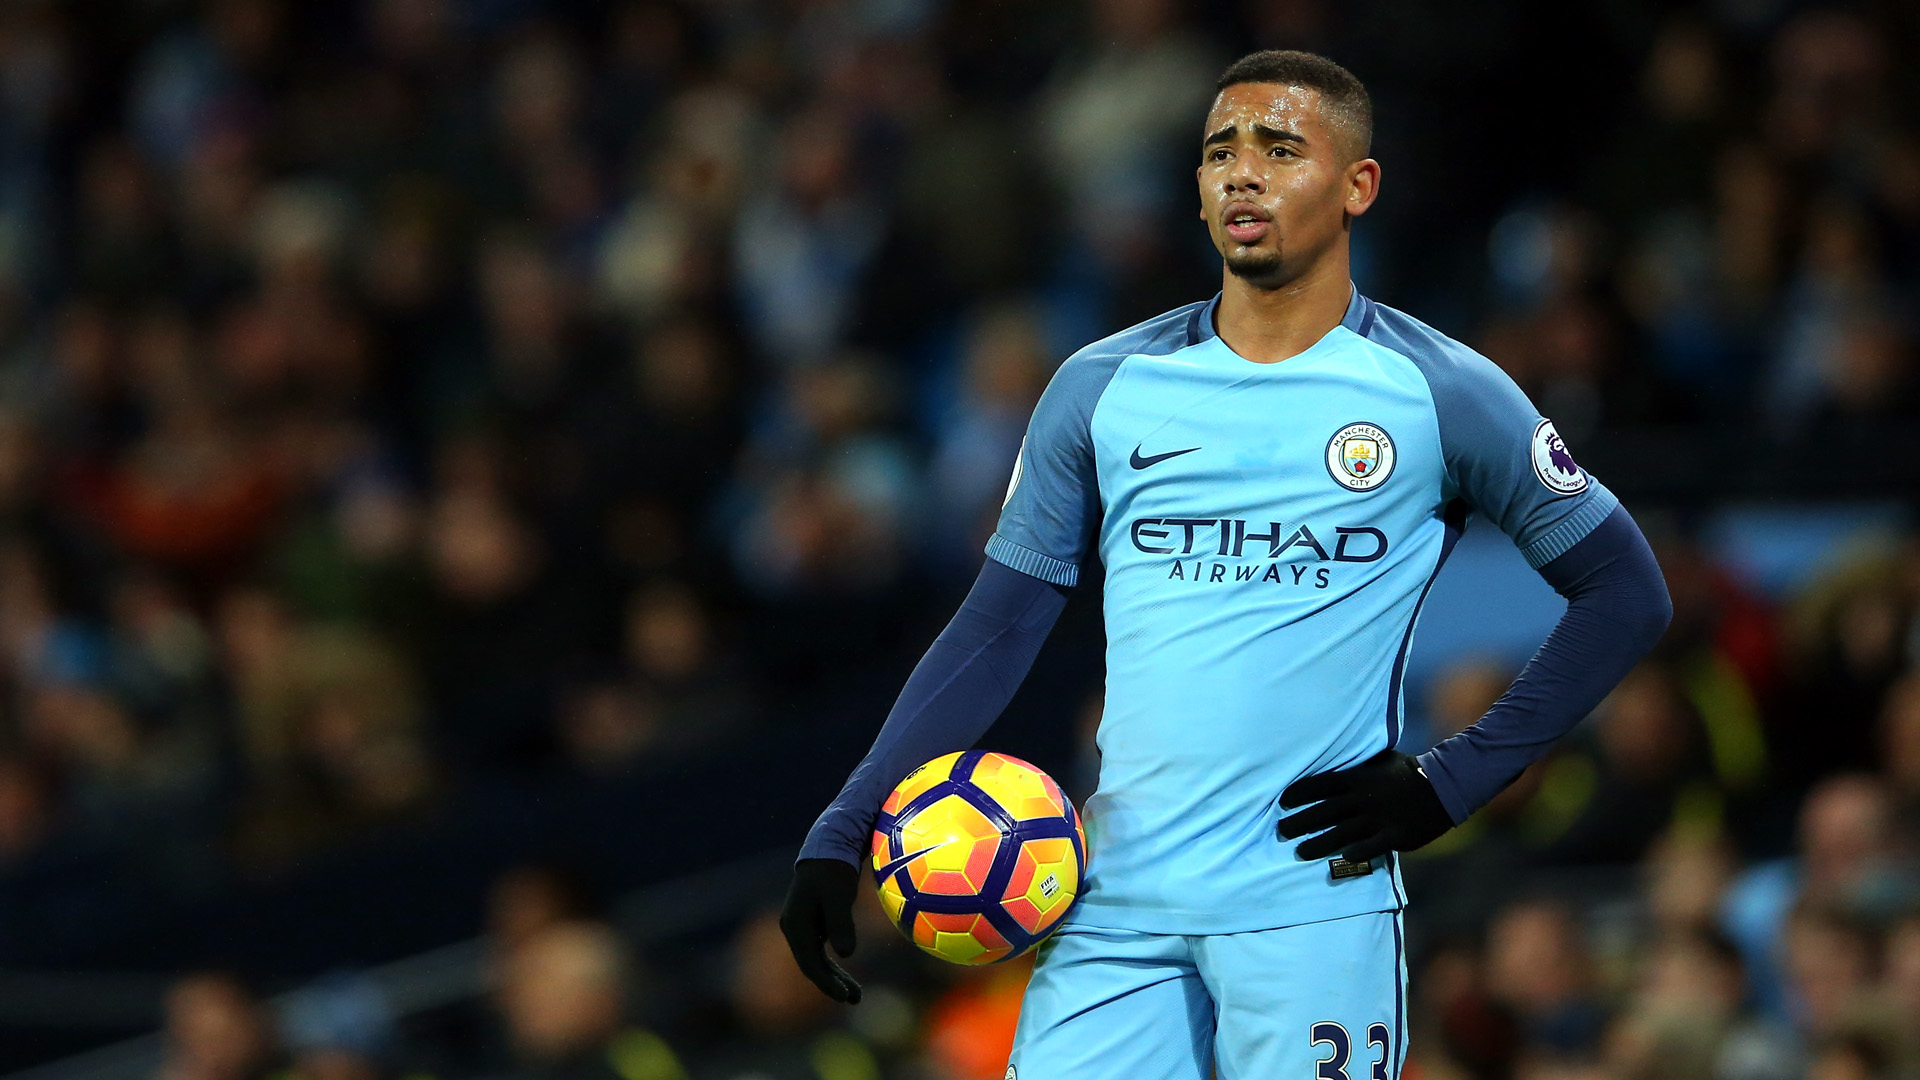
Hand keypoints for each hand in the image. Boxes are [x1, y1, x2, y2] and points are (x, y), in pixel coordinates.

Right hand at [779, 858, 862, 1003]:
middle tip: (854, 999)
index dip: (826, 982)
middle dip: (832, 985)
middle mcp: (794, 928)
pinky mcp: (814, 925)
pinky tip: (848, 978)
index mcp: (795, 923)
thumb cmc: (833, 869)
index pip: (809, 962)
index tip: (845, 996)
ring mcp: (803, 927)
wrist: (828, 848)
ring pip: (816, 961)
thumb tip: (846, 954)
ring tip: (856, 996)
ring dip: (834, 978)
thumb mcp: (838, 893)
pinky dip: (835, 966)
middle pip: (811, 965)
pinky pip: (822, 953)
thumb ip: (841, 923)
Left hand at [1275, 750, 1453, 862]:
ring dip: (1318, 842)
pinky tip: (1343, 858)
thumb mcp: (1381, 759)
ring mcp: (1380, 818)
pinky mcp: (1395, 835)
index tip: (1282, 802)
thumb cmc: (1408, 771)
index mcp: (1358, 778)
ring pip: (1342, 832)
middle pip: (1325, 811)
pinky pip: (1373, 846)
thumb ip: (1358, 763)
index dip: (1299, 793)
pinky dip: (1358, 852)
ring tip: (1299, 851)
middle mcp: (1364, 798)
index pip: (1321, 785)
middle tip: (1280, 830)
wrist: (1444, 786)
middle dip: (1300, 821)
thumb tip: (1334, 754)